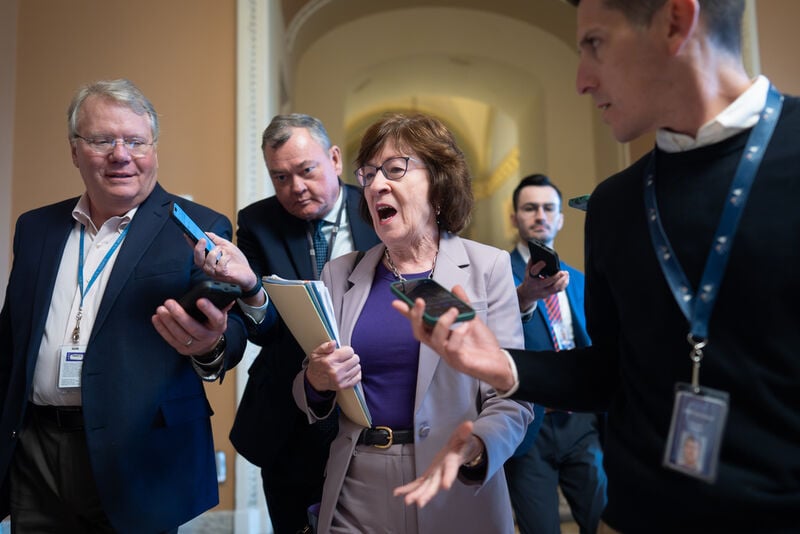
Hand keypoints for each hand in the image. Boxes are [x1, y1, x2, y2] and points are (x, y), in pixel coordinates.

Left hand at [151, 296, 231, 355]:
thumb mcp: (220, 313)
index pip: (216, 318)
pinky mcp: (183, 349)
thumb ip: (221, 304)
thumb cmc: (212, 323)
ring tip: (161, 309)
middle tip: (169, 302)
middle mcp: (207, 337)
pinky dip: (162, 329)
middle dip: (179, 315)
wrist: (209, 344)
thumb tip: (226, 294)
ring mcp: (195, 346)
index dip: (208, 310)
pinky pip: (170, 339)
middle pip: (193, 328)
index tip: (200, 300)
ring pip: (180, 335)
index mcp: (218, 326)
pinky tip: (156, 318)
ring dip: (168, 322)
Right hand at [194, 232, 263, 305]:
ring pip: (207, 264)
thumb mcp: (227, 247)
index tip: (187, 234)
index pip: (197, 252)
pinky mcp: (224, 276)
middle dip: (198, 249)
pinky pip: (219, 268)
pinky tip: (228, 257)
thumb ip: (216, 240)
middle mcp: (210, 268)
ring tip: (222, 250)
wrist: (248, 274)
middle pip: (197, 261)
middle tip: (202, 239)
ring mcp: (216, 274)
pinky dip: (224, 259)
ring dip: (214, 254)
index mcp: (209, 260)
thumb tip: (206, 233)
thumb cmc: (237, 261)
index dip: (191, 244)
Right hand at [305, 341, 361, 391]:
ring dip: (353, 365)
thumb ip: (325, 347)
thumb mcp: (316, 353)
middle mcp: (335, 371)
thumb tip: (334, 342)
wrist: (314, 381)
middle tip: (345, 358)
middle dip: (351, 357)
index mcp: (329, 361)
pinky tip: (350, 371)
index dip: (346, 350)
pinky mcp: (344, 386)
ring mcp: (341, 380)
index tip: (343, 352)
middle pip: (355, 359)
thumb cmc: (316, 366)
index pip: (349, 351)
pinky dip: (356, 373)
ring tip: (346, 365)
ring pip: (358, 367)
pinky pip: (358, 377)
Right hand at [391, 285, 514, 391]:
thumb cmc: (482, 345)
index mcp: (441, 336)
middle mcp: (440, 346)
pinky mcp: (459, 362)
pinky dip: (457, 335)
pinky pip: (452, 348)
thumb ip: (464, 304)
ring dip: (442, 322)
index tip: (397, 302)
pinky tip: (466, 326)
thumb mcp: (472, 320)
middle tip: (420, 301)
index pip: (420, 324)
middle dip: (416, 316)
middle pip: (419, 332)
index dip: (408, 314)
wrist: (500, 364)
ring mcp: (448, 355)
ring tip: (454, 311)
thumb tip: (455, 287)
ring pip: (434, 339)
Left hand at [393, 421, 482, 506]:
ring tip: (406, 502)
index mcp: (451, 463)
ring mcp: (434, 477)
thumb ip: (464, 432)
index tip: (446, 486)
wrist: (458, 453)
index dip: (448, 477)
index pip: (450, 471)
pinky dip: (408, 489)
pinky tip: (397, 493)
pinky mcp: (427, 476)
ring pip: (424, 488)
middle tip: (418, 503)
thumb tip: (469, 424)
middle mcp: (442, 473)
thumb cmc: (460, 445)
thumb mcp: (462, 437)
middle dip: (427, 494)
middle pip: (435, 485)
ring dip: (415, 494)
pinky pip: (417, 484)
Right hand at [517, 259, 568, 310]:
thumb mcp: (527, 270)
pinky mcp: (548, 294)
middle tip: (562, 271)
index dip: (539, 266)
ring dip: (563, 280)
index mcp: (530, 277)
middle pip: (548, 281)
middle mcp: (536, 285)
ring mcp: (542, 291)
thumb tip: (540, 253)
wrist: (527, 294)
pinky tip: (566, 279)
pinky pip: (558, 290)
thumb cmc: (529, 279)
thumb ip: (532, 262)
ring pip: (555, 288)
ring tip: (566, 274)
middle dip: (557, 276)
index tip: (544, 262)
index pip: (534, 271)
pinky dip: (564, 284)